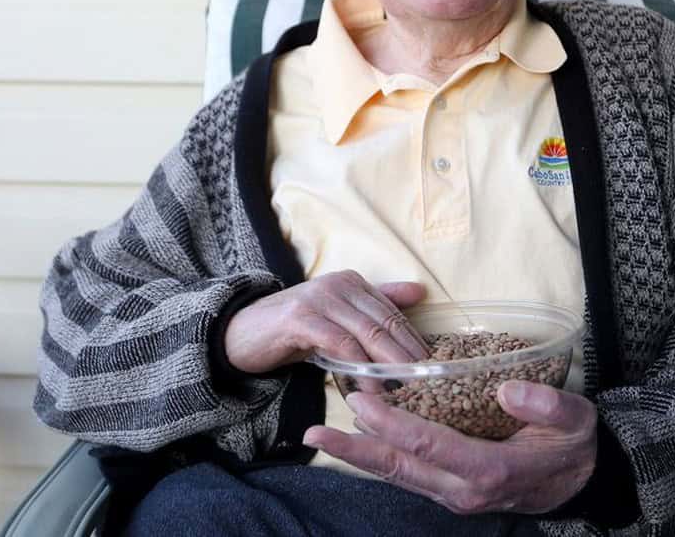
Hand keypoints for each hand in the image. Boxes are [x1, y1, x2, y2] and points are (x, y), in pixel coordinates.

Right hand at [223, 270, 428, 372]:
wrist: (240, 334)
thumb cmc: (294, 330)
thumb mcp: (336, 317)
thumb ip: (375, 305)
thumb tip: (420, 292)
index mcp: (352, 283)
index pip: (393, 314)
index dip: (414, 342)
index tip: (433, 369)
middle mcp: (339, 285)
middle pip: (385, 323)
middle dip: (409, 355)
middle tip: (429, 384)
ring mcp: (320, 299)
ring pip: (367, 333)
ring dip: (389, 365)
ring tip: (407, 391)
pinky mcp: (302, 319)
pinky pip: (340, 345)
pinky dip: (359, 368)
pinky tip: (371, 390)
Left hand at [302, 380, 597, 514]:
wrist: (586, 481)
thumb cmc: (576, 444)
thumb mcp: (576, 419)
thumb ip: (547, 405)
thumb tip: (506, 388)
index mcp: (491, 469)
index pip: (430, 445)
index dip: (392, 425)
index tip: (361, 402)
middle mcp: (465, 489)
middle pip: (400, 467)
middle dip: (355, 449)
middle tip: (315, 433)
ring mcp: (456, 494)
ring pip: (399, 475)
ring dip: (359, 456)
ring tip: (322, 439)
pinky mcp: (452, 490)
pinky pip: (409, 475)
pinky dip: (381, 458)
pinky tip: (360, 442)